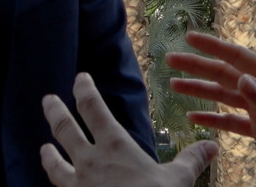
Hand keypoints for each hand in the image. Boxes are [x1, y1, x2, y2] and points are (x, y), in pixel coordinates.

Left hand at [41, 73, 217, 186]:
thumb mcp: (177, 181)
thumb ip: (191, 160)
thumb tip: (211, 146)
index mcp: (114, 147)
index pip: (93, 108)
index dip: (84, 90)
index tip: (80, 78)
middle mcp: (90, 162)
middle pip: (65, 129)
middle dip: (55, 112)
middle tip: (48, 99)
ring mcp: (78, 185)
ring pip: (55, 164)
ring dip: (48, 155)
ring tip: (44, 148)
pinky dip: (56, 185)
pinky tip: (58, 186)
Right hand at [167, 32, 255, 176]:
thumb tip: (240, 80)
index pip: (237, 57)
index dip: (213, 47)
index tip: (190, 37)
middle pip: (224, 74)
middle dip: (197, 66)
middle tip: (171, 60)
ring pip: (223, 96)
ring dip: (200, 90)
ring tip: (175, 85)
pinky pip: (231, 122)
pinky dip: (212, 119)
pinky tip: (193, 117)